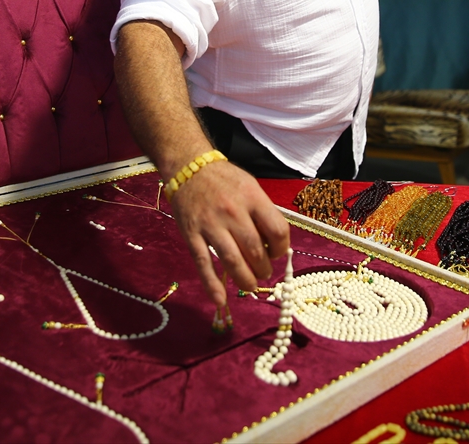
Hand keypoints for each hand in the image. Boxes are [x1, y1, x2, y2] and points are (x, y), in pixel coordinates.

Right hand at [169, 160, 289, 306]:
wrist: (188, 166)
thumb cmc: (224, 179)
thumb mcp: (250, 187)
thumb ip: (262, 213)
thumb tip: (273, 245)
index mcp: (252, 198)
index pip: (278, 231)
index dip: (280, 248)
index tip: (276, 253)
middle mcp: (233, 212)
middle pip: (256, 251)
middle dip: (263, 268)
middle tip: (262, 272)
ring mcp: (210, 224)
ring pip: (233, 261)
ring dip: (246, 279)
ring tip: (250, 285)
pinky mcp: (192, 234)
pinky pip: (204, 264)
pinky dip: (212, 285)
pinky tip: (220, 300)